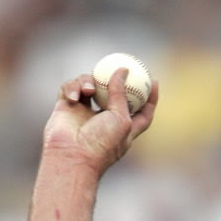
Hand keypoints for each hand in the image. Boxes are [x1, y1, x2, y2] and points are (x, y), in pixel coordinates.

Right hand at [42, 68, 158, 173]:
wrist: (71, 154)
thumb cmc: (101, 142)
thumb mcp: (121, 118)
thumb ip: (122, 94)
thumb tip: (122, 70)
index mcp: (124, 128)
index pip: (142, 112)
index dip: (150, 98)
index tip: (154, 81)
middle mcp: (105, 119)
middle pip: (114, 94)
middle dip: (116, 80)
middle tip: (122, 65)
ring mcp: (85, 112)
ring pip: (89, 85)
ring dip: (88, 82)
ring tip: (88, 90)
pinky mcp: (66, 107)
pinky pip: (70, 88)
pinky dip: (72, 88)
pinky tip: (73, 97)